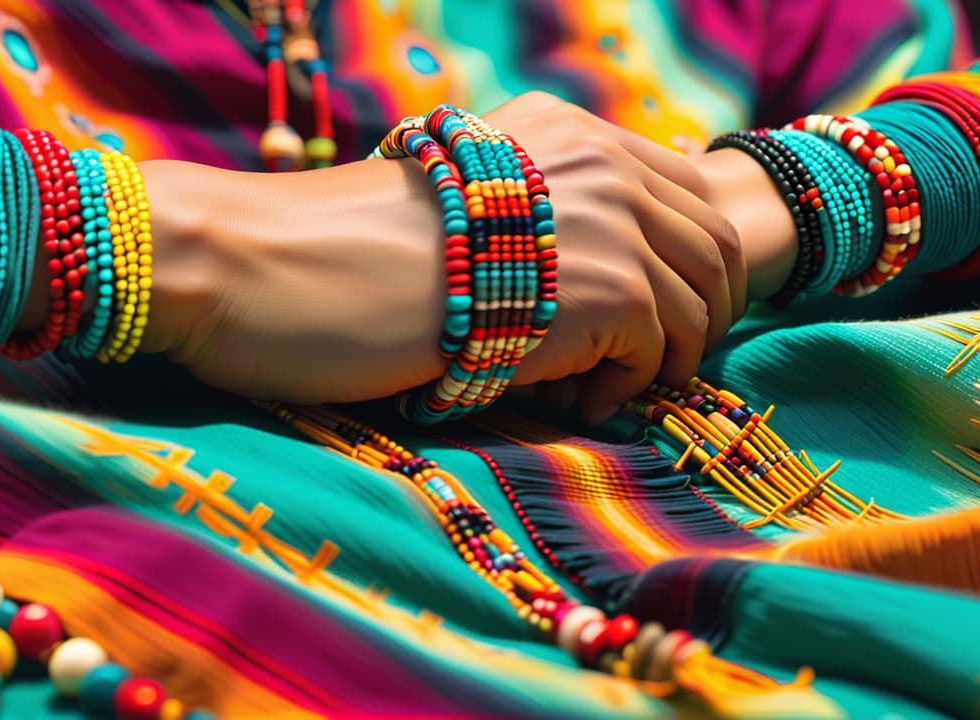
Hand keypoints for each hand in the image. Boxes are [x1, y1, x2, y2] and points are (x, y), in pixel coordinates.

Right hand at [130, 93, 743, 421]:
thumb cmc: (335, 255)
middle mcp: (597, 156)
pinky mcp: (592, 284)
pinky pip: (656, 350)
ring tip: (587, 388)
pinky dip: (621, 389)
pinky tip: (563, 400)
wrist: (261, 264)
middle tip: (639, 368)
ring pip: (699, 304)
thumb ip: (538, 212)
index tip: (656, 326)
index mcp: (565, 131)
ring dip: (657, 362)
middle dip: (699, 320)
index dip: (694, 271)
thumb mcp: (459, 208)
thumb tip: (615, 274)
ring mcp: (599, 216)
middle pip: (718, 247)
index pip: (691, 193)